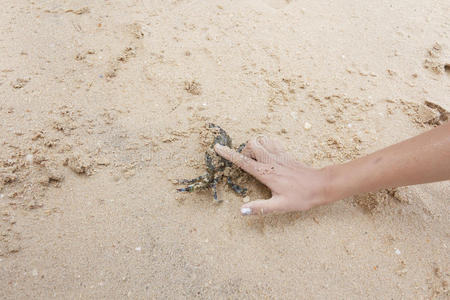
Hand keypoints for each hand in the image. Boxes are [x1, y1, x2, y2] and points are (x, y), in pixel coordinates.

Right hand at [214, 136, 330, 215]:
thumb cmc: (302, 197)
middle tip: (245, 163)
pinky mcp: (286, 154)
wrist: (321, 186)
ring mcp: (279, 155)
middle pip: (252, 144)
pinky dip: (265, 145)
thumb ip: (260, 208)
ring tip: (255, 159)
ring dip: (254, 146)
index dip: (228, 154)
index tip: (217, 147)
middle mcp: (271, 161)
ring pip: (261, 140)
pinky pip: (272, 142)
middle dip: (244, 150)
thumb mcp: (281, 206)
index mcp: (266, 173)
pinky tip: (267, 156)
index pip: (243, 161)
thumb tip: (241, 211)